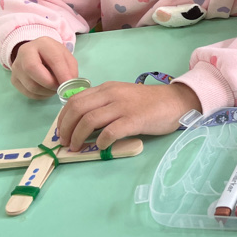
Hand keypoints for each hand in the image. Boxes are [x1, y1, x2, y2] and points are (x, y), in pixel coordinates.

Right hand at [10, 38, 77, 99]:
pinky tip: (47, 90)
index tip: (69, 85)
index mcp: (43, 43)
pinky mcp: (14, 79)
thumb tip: (69, 86)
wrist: (37, 55)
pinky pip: (28, 93)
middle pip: (33, 70)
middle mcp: (25, 52)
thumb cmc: (54, 56)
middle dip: (50, 83)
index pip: (53, 58)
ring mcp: (17, 67)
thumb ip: (70, 70)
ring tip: (55, 88)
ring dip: (47, 91)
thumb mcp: (66, 58)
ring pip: (31, 85)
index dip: (62, 73)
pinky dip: (41, 95)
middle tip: (60, 88)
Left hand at [57, 81, 201, 150]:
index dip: (63, 118)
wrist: (175, 101)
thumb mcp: (122, 97)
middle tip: (65, 142)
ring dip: (78, 136)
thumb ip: (104, 105)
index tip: (61, 131)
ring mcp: (123, 106)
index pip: (75, 100)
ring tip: (77, 147)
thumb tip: (81, 124)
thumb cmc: (148, 103)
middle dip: (66, 128)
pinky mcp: (134, 119)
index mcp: (107, 88)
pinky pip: (110, 131)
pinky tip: (102, 147)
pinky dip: (101, 141)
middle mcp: (112, 94)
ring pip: (89, 120)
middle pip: (78, 109)